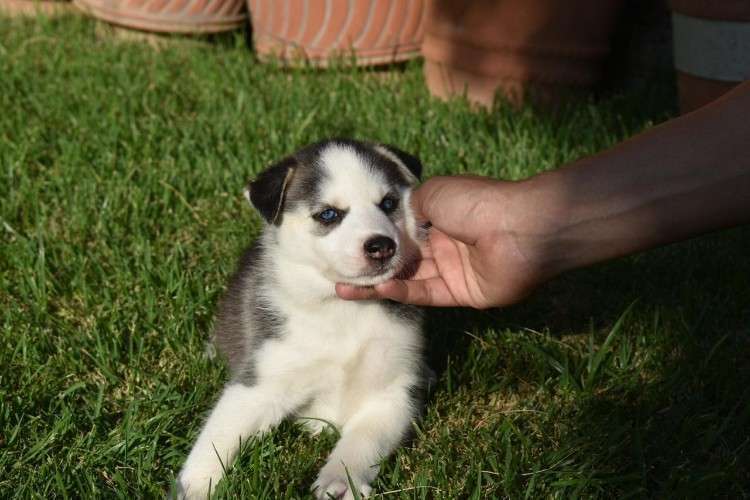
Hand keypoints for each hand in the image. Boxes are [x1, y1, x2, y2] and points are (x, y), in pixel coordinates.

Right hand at [336, 176, 553, 307]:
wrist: (519, 229)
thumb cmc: (476, 202)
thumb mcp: (434, 192)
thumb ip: (408, 206)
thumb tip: (392, 222)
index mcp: (439, 215)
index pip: (401, 231)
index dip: (376, 238)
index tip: (349, 242)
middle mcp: (443, 243)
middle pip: (401, 258)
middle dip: (371, 264)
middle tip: (339, 270)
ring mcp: (452, 269)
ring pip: (408, 279)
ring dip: (377, 283)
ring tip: (344, 286)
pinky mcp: (460, 293)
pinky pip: (424, 294)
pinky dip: (400, 293)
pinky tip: (377, 289)